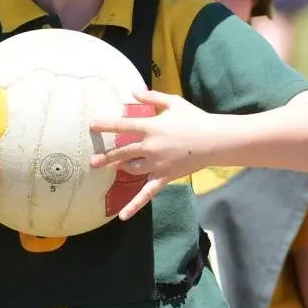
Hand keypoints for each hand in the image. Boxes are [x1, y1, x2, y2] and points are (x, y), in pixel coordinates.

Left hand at [88, 89, 216, 220]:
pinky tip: (122, 216)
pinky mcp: (165, 177)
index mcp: (152, 127)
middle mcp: (151, 147)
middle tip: (92, 161)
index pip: (124, 126)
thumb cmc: (195, 118)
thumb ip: (152, 98)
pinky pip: (147, 194)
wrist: (215, 140)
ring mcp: (157, 164)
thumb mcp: (174, 103)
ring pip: (132, 169)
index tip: (92, 126)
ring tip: (117, 168)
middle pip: (123, 153)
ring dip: (123, 168)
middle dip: (106, 157)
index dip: (107, 125)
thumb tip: (133, 91)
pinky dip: (134, 205)